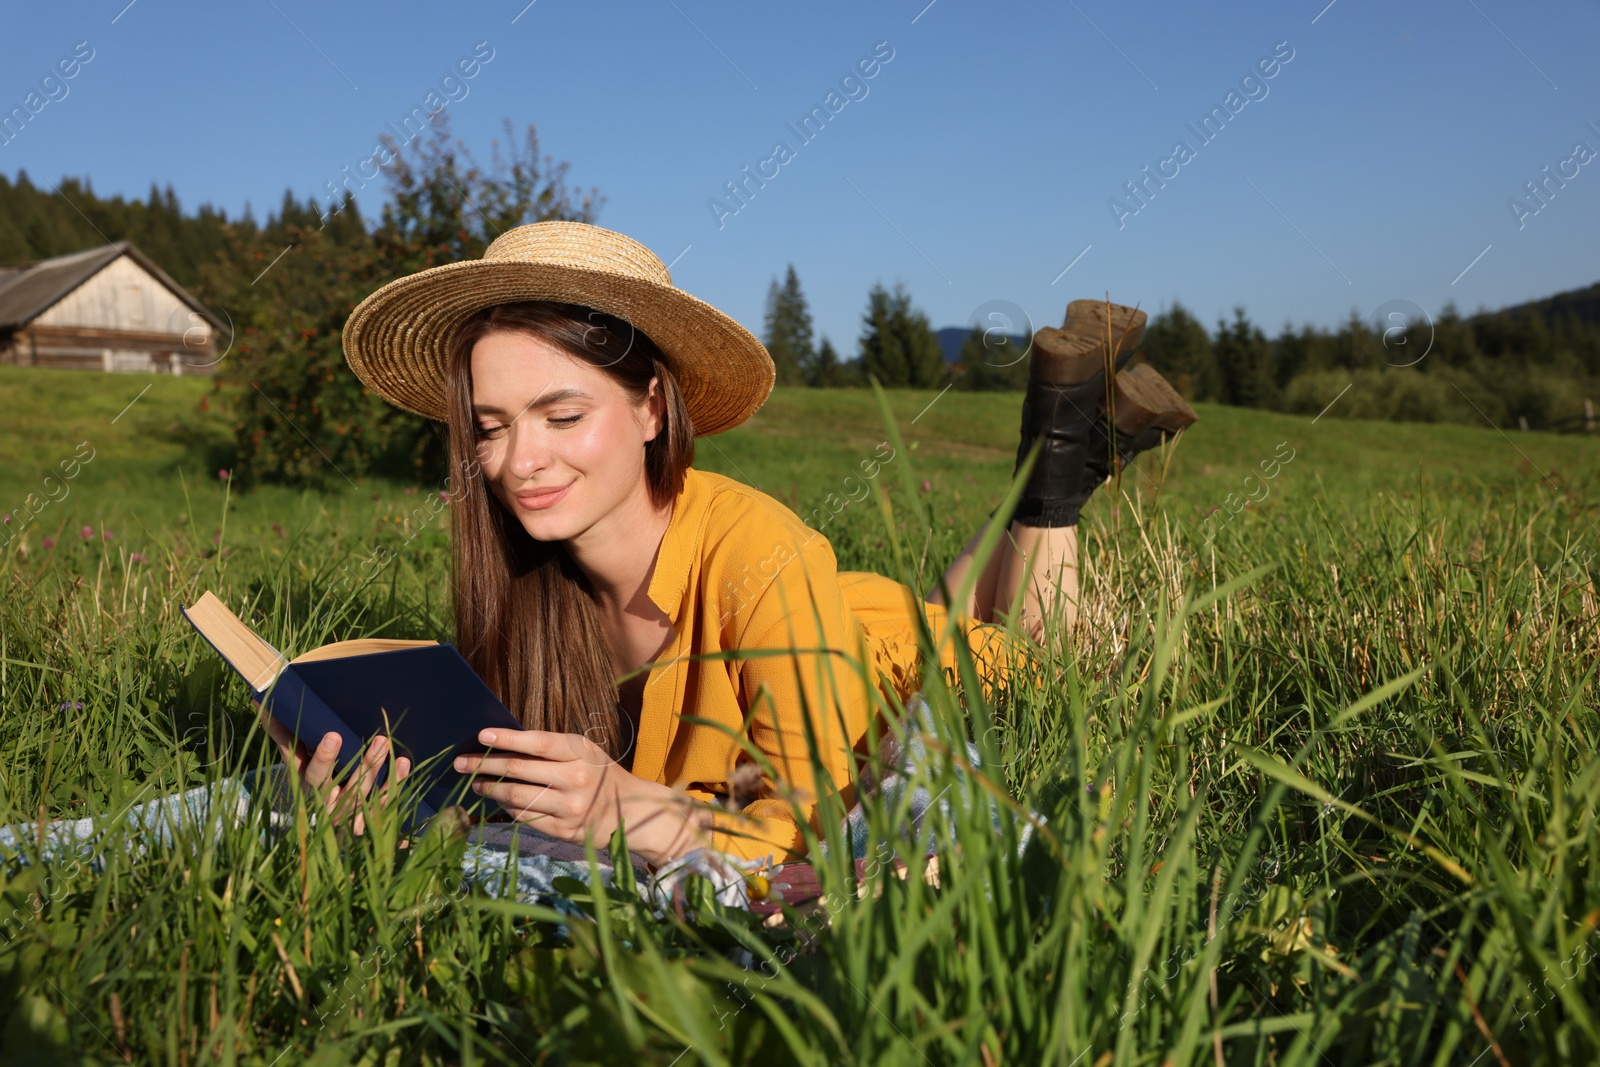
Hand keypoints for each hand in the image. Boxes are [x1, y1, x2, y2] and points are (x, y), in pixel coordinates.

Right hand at [255, 699, 410, 835]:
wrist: (324, 829)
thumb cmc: (310, 778)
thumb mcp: (294, 760)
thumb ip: (281, 733)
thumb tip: (260, 701)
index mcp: (306, 787)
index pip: (310, 772)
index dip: (322, 757)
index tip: (332, 735)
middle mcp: (326, 804)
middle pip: (337, 785)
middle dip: (351, 763)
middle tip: (369, 738)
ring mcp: (347, 814)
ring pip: (362, 793)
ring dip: (374, 768)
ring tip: (384, 742)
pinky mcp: (368, 818)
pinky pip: (382, 802)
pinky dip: (395, 783)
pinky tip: (404, 762)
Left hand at [455, 728, 710, 866]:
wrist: (630, 811)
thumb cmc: (599, 774)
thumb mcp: (584, 753)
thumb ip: (550, 748)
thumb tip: (504, 744)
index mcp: (580, 753)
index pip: (537, 743)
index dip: (507, 739)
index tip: (482, 736)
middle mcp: (575, 780)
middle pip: (520, 771)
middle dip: (485, 765)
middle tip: (461, 762)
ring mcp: (568, 808)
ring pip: (517, 797)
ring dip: (490, 789)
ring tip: (475, 783)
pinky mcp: (563, 830)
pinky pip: (525, 818)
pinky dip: (507, 808)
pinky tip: (497, 801)